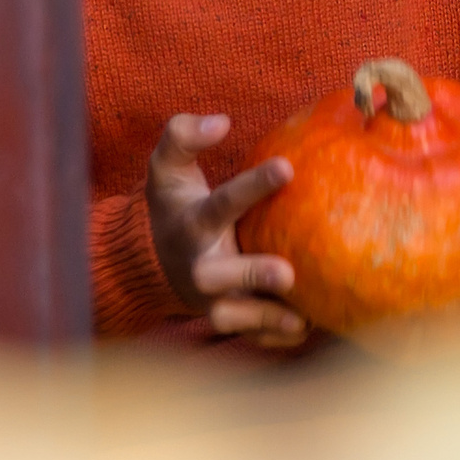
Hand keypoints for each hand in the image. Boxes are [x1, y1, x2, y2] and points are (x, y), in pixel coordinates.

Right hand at [146, 112, 306, 346]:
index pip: (221, 202)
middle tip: (287, 272)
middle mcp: (199, 264)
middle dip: (249, 275)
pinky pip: (248, 335)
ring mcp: (209, 297)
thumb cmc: (176, 204)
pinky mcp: (223, 317)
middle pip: (215, 275)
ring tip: (303, 318)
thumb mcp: (168, 167)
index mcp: (193, 222)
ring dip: (264, 318)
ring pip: (230, 316)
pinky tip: (308, 329)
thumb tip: (219, 121)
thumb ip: (183, 136)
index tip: (287, 167)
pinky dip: (273, 338)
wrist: (151, 260)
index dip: (252, 185)